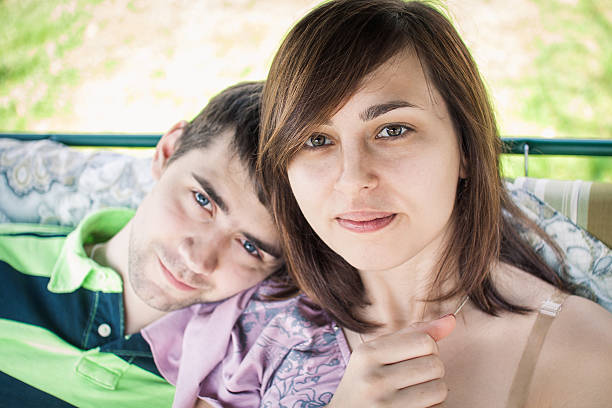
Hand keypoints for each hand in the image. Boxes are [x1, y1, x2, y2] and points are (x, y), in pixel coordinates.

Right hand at [328, 314, 455, 407]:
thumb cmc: (365, 382)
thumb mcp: (378, 354)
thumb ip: (413, 334)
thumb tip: (452, 320)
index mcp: (367, 354)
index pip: (424, 341)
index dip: (429, 348)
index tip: (415, 357)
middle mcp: (373, 380)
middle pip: (434, 364)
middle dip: (432, 371)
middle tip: (414, 378)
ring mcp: (385, 405)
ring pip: (440, 389)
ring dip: (434, 391)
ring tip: (414, 393)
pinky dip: (433, 407)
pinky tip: (415, 407)